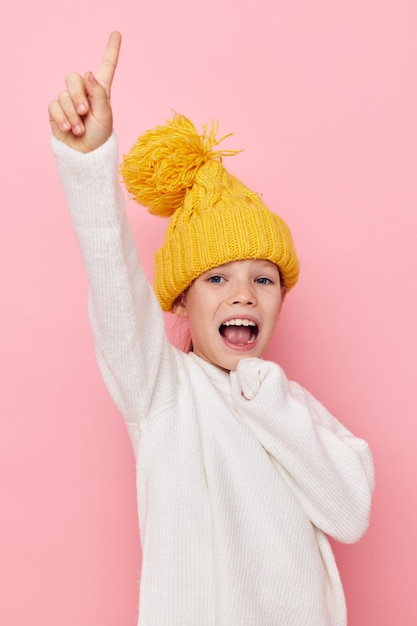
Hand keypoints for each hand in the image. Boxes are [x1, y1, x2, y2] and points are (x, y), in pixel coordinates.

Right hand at [48, 31, 120, 152]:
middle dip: (78, 96)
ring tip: (80, 128)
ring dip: (73, 114)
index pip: (106, 67)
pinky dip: (62, 118)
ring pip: (64, 94)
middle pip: (74, 78)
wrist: (85, 153)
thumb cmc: (99, 136)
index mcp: (100, 91)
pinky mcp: (56, 110)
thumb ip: (98, 94)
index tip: (117, 33)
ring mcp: (68, 100)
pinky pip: (54, 106)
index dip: (111, 50)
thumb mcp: (105, 116)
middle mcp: (84, 92)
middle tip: (85, 112)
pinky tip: (69, 129)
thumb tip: (88, 73)